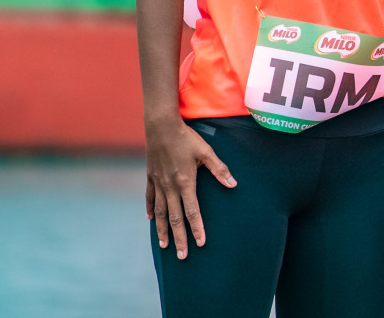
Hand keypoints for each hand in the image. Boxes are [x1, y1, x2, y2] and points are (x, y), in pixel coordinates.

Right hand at [145, 118, 235, 258]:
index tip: (200, 243)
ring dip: (162, 230)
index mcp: (185, 182)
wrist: (161, 127)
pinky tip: (150, 219)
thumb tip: (233, 184)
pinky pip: (149, 198)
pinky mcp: (150, 177)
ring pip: (159, 213)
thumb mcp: (207, 151)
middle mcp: (170, 187)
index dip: (197, 228)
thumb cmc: (187, 138)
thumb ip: (219, 169)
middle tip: (182, 256)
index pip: (192, 211)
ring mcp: (158, 183)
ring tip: (164, 246)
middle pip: (174, 218)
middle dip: (180, 238)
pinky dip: (150, 210)